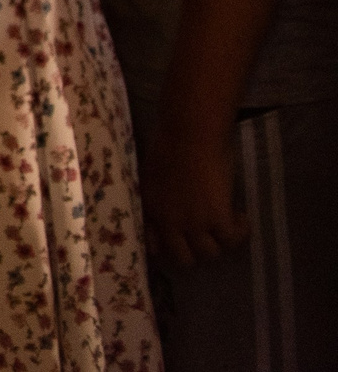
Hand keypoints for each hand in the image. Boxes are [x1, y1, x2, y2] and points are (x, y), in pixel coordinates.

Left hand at [144, 121, 247, 267]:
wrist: (190, 132)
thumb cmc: (169, 142)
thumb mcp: (151, 173)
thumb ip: (156, 193)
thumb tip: (168, 202)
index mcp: (150, 208)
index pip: (153, 246)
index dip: (167, 248)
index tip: (181, 241)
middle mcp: (169, 221)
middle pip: (183, 259)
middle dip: (196, 252)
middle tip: (207, 237)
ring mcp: (193, 222)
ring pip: (209, 254)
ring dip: (219, 242)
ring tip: (225, 225)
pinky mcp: (218, 217)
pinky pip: (232, 240)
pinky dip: (240, 232)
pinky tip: (240, 216)